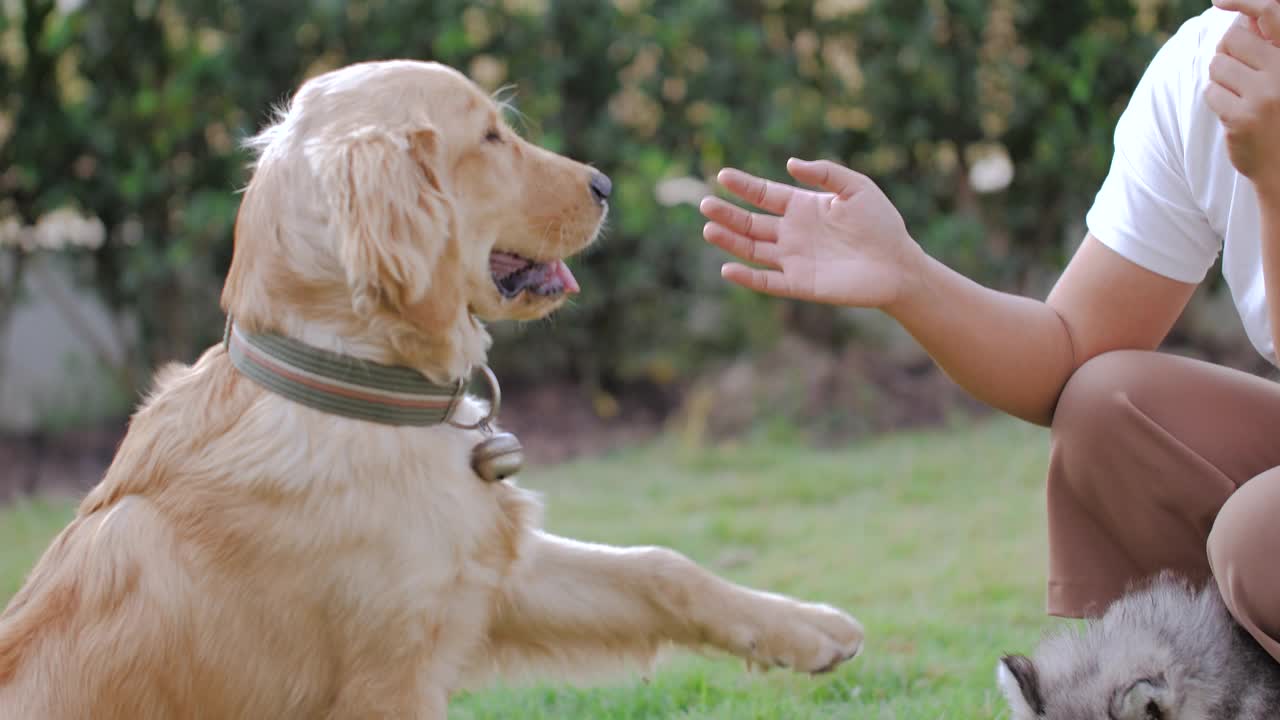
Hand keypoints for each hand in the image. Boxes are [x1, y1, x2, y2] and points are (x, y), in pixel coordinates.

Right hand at [700, 158, 922, 308]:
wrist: (899, 265)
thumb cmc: (882, 224)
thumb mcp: (857, 188)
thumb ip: (825, 173)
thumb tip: (789, 164)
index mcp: (803, 207)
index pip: (764, 195)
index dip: (743, 186)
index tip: (722, 176)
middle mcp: (792, 233)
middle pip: (751, 222)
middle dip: (727, 214)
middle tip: (705, 204)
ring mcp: (793, 259)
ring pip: (752, 250)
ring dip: (730, 241)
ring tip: (709, 229)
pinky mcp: (799, 284)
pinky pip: (767, 282)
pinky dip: (747, 278)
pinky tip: (728, 268)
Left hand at [1207, 0, 1279, 195]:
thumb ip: (1270, 51)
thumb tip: (1244, 19)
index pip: (1273, 14)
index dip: (1244, 2)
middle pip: (1233, 40)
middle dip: (1228, 52)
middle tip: (1235, 71)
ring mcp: (1264, 96)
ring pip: (1218, 66)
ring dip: (1221, 79)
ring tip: (1239, 96)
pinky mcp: (1242, 118)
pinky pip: (1211, 93)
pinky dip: (1216, 100)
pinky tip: (1234, 113)